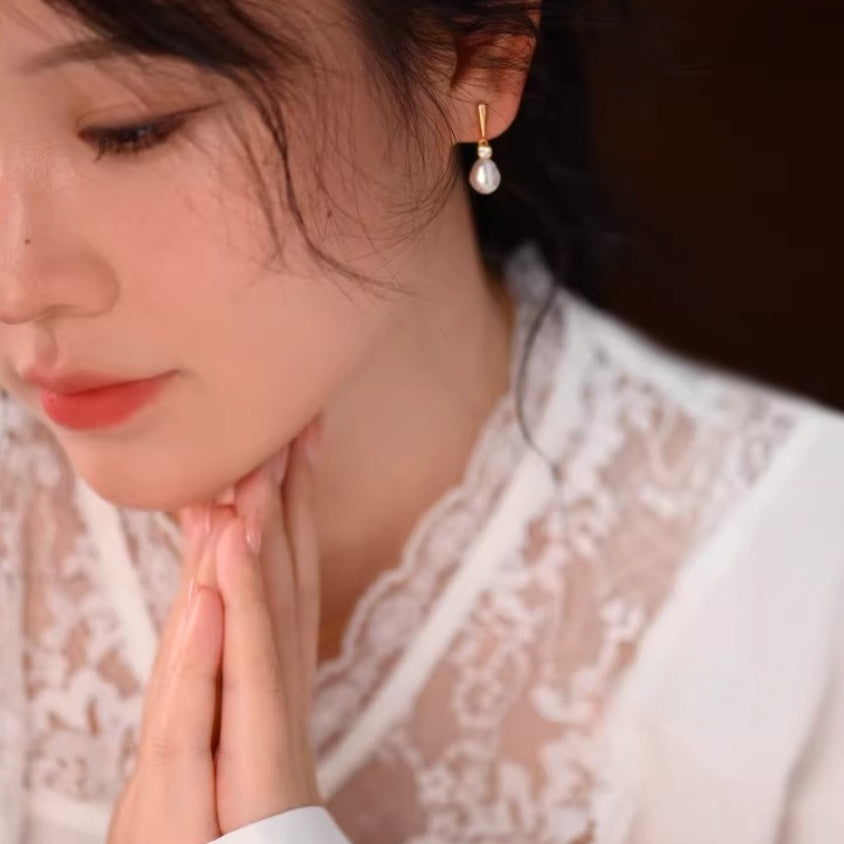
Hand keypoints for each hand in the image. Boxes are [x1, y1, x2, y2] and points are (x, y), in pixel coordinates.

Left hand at [108, 417, 323, 842]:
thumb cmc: (220, 785)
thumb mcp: (213, 688)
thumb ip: (221, 619)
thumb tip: (220, 543)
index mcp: (274, 654)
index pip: (287, 560)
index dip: (296, 496)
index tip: (296, 434)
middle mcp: (283, 666)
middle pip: (293, 563)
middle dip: (298, 491)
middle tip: (301, 419)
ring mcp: (274, 700)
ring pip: (276, 594)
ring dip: (275, 522)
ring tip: (273, 455)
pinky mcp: (258, 740)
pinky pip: (248, 655)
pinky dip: (246, 593)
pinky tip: (236, 536)